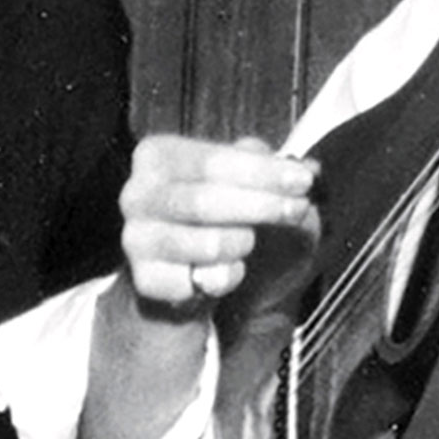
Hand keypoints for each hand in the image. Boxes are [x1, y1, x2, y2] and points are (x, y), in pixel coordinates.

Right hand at [119, 134, 319, 315]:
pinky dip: (224, 279)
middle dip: (261, 206)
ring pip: (208, 245)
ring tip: (246, 242)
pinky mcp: (144, 279)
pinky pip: (199, 283)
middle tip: (297, 209)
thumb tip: (300, 166)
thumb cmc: (220, 218)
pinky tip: (223, 270)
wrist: (190, 272)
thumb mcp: (246, 182)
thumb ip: (268, 168)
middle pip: (205, 200)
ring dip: (242, 245)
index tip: (302, 180)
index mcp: (157, 155)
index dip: (262, 172)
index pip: (212, 160)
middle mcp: (137, 193)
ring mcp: (136, 237)